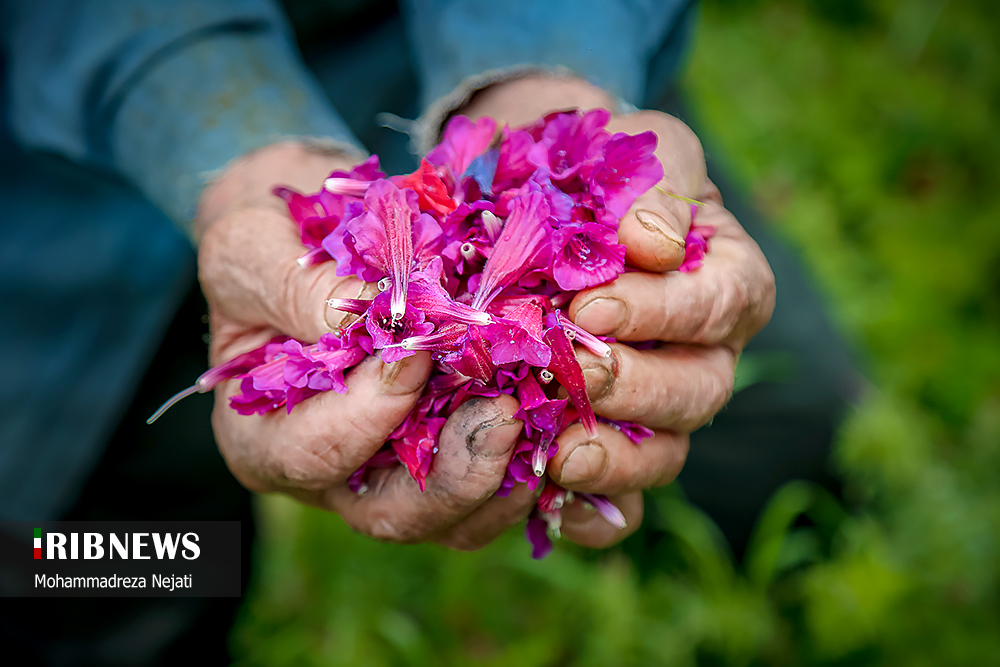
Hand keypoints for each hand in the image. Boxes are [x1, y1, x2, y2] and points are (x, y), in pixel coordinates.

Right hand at [197, 142, 535, 548]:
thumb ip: (293, 288)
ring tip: (549, 417)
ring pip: (459, 517)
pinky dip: (543, 469)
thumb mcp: (253, 248)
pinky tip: (572, 425)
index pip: (314, 454)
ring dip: (511, 477)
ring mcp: (398, 474)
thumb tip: (377, 321)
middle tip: (507, 414)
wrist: (319, 236)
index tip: (419, 354)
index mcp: (265, 439)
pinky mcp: (452, 457)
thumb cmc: (270, 241)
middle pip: (396, 514)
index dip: (370, 415)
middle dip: (458, 475)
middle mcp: (335, 475)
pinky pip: (502, 491)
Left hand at [463, 77, 775, 546]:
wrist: (550, 200)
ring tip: (558, 454)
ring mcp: (658, 410)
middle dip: (639, 390)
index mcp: (727, 282)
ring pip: (664, 455)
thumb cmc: (606, 172)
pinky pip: (619, 504)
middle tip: (576, 372)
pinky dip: (592, 512)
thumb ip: (659, 187)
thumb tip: (653, 244)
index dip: (664, 314)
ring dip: (615, 460)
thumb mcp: (642, 151)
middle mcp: (703, 355)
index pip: (719, 306)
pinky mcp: (610, 446)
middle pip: (698, 393)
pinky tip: (550, 499)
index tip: (594, 307)